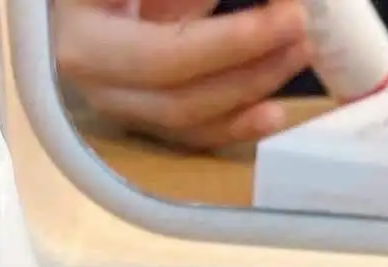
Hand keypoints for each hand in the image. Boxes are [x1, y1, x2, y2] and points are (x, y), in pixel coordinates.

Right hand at [54, 0, 309, 148]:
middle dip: (250, 66)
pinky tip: (273, 111)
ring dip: (250, 91)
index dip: (230, 42)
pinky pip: (188, 133)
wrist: (87, 1)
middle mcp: (95, 81)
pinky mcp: (138, 114)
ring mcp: (116, 103)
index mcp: (86, 36)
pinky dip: (234, 124)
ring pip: (187, 120)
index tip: (287, 14)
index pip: (166, 53)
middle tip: (301, 30)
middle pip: (178, 95)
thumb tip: (274, 4)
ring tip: (299, 53)